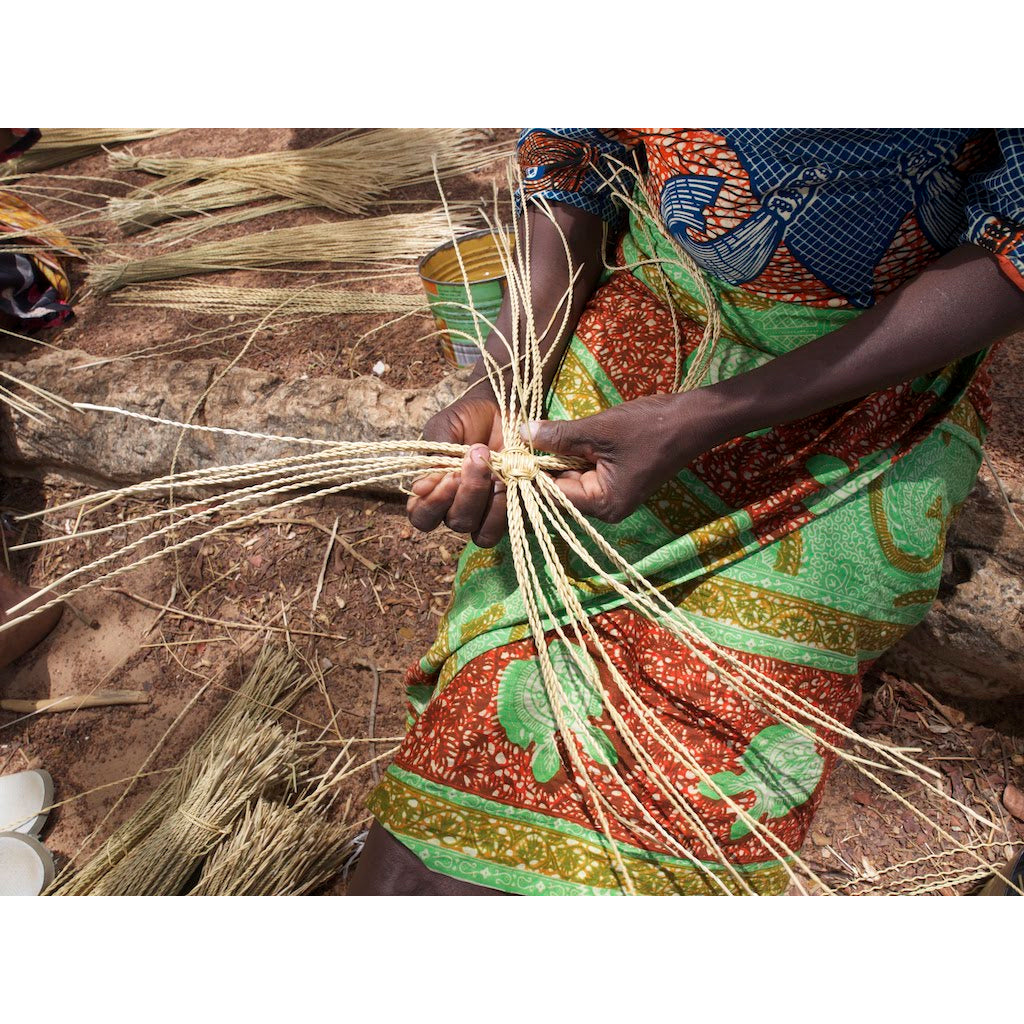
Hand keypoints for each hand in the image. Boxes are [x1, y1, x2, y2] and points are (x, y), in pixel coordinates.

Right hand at [407, 390, 508, 547]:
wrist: (501, 409)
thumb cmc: (466, 419)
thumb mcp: (444, 428)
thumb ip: (433, 457)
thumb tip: (419, 490)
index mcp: (434, 492)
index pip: (422, 517)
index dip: (432, 505)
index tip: (447, 477)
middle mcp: (457, 507)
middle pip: (456, 522)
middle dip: (467, 493)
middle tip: (474, 458)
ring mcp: (485, 512)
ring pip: (482, 533)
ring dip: (487, 501)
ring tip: (495, 469)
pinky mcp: (510, 509)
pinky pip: (506, 525)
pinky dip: (506, 505)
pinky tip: (509, 478)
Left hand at [524, 393, 722, 522]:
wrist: (692, 420)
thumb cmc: (650, 427)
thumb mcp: (599, 429)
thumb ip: (560, 435)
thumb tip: (523, 434)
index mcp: (603, 504)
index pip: (553, 496)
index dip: (528, 477)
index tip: (506, 458)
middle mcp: (606, 509)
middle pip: (559, 492)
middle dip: (539, 468)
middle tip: (513, 445)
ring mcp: (612, 497)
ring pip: (569, 481)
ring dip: (554, 461)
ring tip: (531, 439)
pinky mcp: (615, 482)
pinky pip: (583, 474)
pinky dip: (570, 458)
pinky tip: (555, 440)